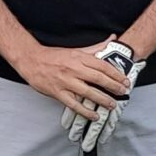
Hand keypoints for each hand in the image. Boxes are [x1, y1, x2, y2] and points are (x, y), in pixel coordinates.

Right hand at [18, 42, 135, 129]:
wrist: (31, 60)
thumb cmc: (54, 56)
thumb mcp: (76, 49)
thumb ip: (96, 47)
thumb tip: (112, 39)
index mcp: (79, 57)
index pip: (102, 65)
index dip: (116, 74)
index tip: (125, 80)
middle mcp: (73, 69)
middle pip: (98, 78)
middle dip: (113, 86)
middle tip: (123, 92)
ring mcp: (65, 81)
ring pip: (88, 92)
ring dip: (102, 99)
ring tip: (112, 104)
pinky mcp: (58, 92)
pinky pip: (74, 104)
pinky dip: (85, 111)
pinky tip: (94, 115)